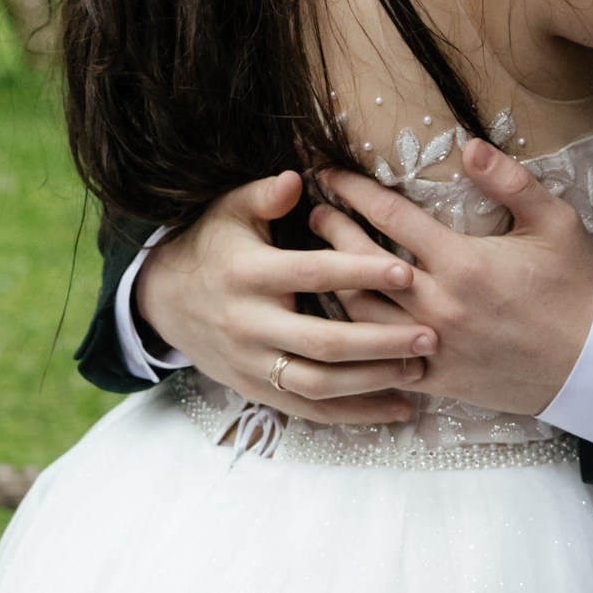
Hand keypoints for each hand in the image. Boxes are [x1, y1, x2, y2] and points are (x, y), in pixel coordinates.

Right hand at [138, 169, 433, 423]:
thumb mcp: (228, 211)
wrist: (163, 300)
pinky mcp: (256, 390)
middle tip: (429, 335)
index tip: (406, 272)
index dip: (359, 272)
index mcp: (248, 274)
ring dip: (372, 381)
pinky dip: (354, 414)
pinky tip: (396, 408)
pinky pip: (309, 409)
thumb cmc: (212, 246)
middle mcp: (248, 323)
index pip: (312, 275)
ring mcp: (251, 363)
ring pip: (318, 383)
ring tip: (418, 371)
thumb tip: (296, 178)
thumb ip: (264, 195)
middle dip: (380, 342)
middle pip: (323, 341)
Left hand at [308, 139, 592, 417]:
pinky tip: (342, 319)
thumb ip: (510, 181)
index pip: (390, 217)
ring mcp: (433, 346)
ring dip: (333, 283)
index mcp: (463, 262)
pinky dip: (354, 336)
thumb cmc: (577, 287)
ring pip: (360, 314)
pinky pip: (378, 360)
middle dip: (331, 232)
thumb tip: (468, 145)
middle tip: (312, 212)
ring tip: (317, 261)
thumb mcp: (555, 223)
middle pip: (362, 263)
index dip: (353, 191)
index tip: (329, 174)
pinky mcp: (435, 378)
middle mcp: (439, 305)